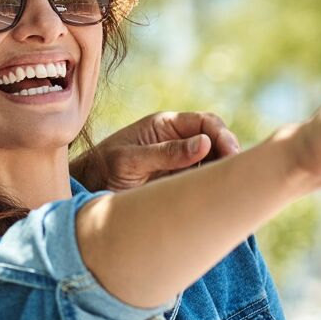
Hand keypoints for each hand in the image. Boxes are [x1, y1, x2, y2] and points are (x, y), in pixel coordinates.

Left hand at [71, 111, 240, 191]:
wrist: (86, 190)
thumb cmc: (103, 169)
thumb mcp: (130, 160)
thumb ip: (165, 153)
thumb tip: (205, 143)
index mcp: (165, 125)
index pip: (205, 122)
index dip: (222, 135)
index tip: (230, 153)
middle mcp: (176, 140)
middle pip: (216, 141)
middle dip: (229, 154)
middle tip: (234, 173)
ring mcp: (180, 162)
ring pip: (213, 163)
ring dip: (222, 172)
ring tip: (227, 187)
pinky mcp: (179, 182)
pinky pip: (203, 181)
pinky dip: (212, 187)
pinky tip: (217, 197)